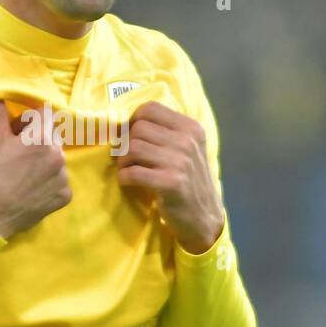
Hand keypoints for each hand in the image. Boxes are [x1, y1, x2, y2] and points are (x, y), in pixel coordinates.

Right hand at [0, 99, 71, 239]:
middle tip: (17, 153)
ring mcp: (63, 177)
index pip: (45, 114)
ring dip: (43, 161)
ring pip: (56, 159)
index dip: (28, 120)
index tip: (16, 131)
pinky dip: (48, 182)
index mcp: (41, 137)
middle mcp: (58, 155)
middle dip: (37, 139)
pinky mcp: (64, 196)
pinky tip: (30, 189)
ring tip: (23, 174)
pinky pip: (59, 181)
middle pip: (52, 136)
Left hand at [114, 100, 224, 253]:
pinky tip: (129, 182)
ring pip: (133, 148)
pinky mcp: (170, 183)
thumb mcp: (186, 150)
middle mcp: (187, 141)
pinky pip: (133, 172)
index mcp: (191, 128)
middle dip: (125, 144)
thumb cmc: (189, 181)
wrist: (204, 217)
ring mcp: (180, 161)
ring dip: (123, 161)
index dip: (131, 121)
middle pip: (138, 128)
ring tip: (127, 170)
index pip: (150, 108)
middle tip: (126, 159)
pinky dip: (124, 177)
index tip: (128, 136)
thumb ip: (163, 133)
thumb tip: (121, 125)